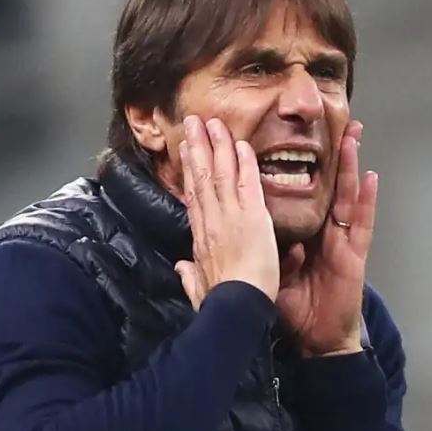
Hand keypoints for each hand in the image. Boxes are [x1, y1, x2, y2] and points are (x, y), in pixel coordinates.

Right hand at [174, 116, 279, 308]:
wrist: (235, 309)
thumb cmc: (218, 305)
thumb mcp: (198, 290)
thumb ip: (190, 276)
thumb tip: (180, 267)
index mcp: (200, 237)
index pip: (194, 196)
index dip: (189, 170)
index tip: (187, 150)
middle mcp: (211, 221)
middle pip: (201, 176)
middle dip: (197, 147)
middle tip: (193, 121)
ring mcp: (229, 216)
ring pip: (220, 173)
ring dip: (216, 144)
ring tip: (212, 122)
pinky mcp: (251, 218)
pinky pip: (246, 183)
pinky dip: (243, 162)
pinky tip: (240, 144)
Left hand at [275, 121, 375, 356]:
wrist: (316, 341)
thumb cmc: (294, 310)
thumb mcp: (267, 276)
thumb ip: (253, 254)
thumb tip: (236, 237)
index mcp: (301, 236)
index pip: (297, 195)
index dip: (297, 169)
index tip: (295, 142)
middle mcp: (324, 232)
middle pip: (326, 186)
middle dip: (331, 155)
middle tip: (334, 122)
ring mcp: (342, 241)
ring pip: (346, 195)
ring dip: (350, 165)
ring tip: (352, 136)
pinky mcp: (355, 255)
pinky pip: (362, 223)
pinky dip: (367, 200)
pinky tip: (371, 177)